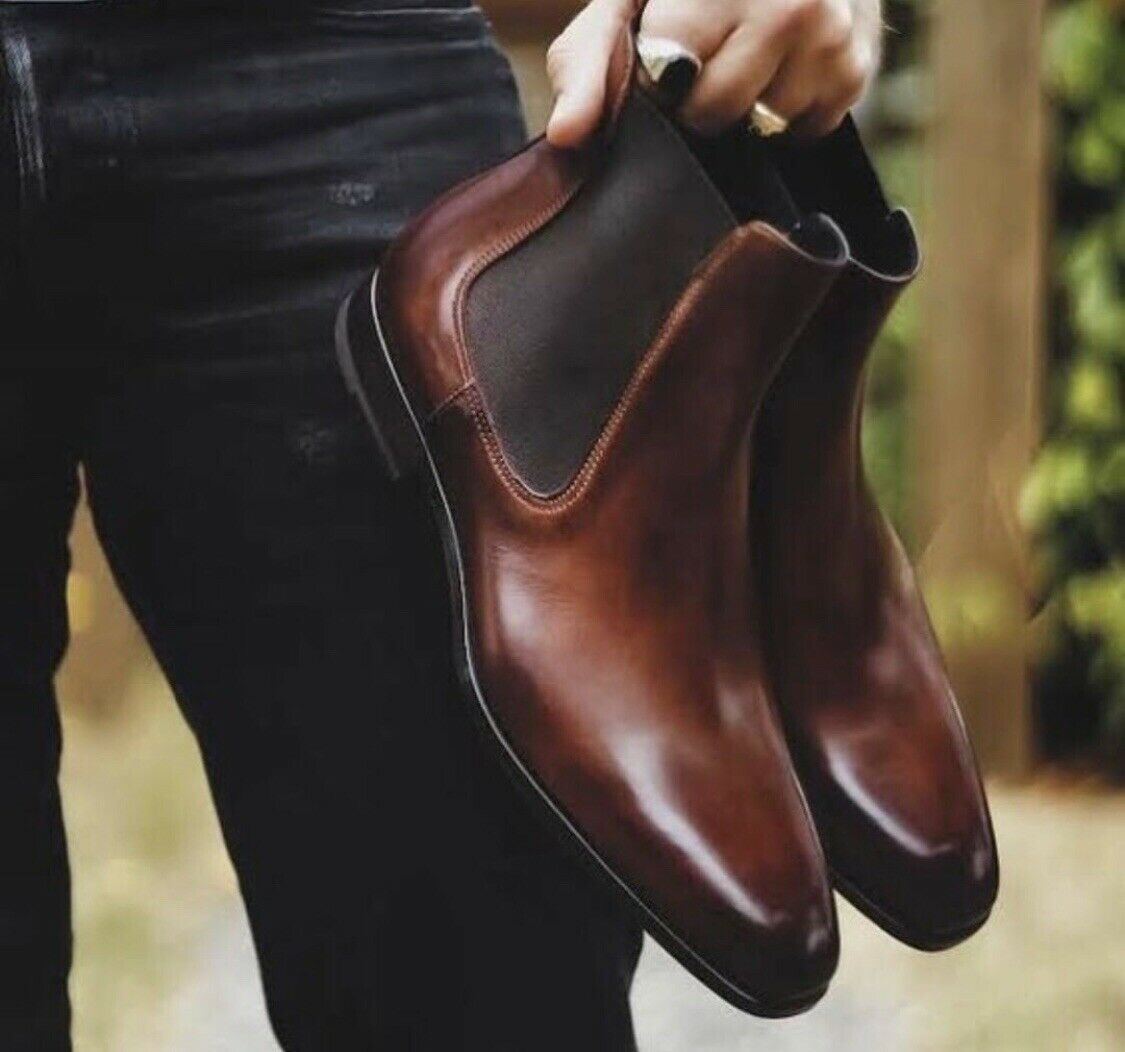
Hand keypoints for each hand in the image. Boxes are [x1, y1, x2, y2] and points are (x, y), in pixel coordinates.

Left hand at [546, 0, 881, 146]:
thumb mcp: (625, 6)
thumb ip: (588, 69)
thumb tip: (566, 135)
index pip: (670, 76)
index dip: (655, 82)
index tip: (660, 59)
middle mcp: (784, 2)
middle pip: (717, 112)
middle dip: (699, 99)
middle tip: (703, 59)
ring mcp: (830, 34)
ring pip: (763, 126)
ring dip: (748, 107)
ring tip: (745, 56)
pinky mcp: (859, 66)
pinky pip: (805, 130)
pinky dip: (787, 111)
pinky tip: (780, 67)